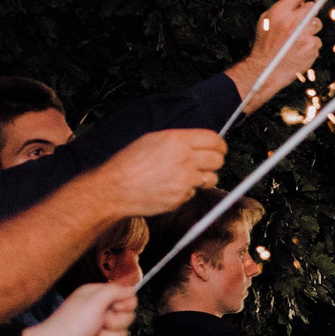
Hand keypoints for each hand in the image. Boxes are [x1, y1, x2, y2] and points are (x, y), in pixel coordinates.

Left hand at [0, 283, 135, 335]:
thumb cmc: (71, 324)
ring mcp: (98, 328)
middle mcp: (99, 310)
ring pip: (120, 335)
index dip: (125, 306)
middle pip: (127, 318)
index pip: (127, 297)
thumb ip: (115, 291)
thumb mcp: (94, 302)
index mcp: (97, 295)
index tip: (115, 310)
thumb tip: (131, 290)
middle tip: (100, 324)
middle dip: (115, 325)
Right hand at [94, 130, 225, 217]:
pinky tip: (169, 188)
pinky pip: (194, 193)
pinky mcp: (182, 196)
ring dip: (204, 179)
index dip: (220, 145)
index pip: (213, 139)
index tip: (219, 149)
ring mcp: (185, 179)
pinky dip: (187, 192)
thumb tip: (200, 144)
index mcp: (176, 139)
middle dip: (215, 162)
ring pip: (212, 178)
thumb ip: (179, 141)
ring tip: (185, 178)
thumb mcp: (152, 140)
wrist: (115, 188)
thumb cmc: (130, 163)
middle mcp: (184, 157)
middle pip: (218, 159)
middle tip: (206, 165)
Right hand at [231, 0, 326, 108]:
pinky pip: (317, 41)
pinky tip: (299, 50)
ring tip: (296, 40)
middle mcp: (293, 21)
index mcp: (279, 12)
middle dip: (309, 14)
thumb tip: (301, 0)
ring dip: (310, 30)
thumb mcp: (266, 21)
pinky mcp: (312, 47)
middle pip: (312, 8)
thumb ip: (283, 9)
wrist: (266, 70)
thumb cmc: (265, 45)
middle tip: (301, 23)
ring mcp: (304, 35)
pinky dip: (310, 45)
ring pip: (316, 24)